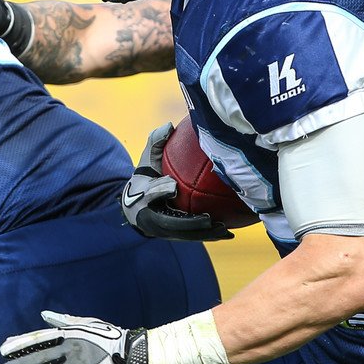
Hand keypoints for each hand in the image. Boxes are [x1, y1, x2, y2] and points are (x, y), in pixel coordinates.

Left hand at [0, 311, 149, 363]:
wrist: (135, 354)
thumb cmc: (112, 337)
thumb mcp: (89, 323)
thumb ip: (65, 320)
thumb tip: (44, 314)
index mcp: (71, 333)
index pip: (39, 338)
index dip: (20, 343)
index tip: (2, 349)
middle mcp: (72, 348)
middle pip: (38, 358)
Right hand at [120, 124, 232, 240]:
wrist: (135, 204)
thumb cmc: (146, 176)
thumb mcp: (147, 158)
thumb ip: (156, 142)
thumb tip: (169, 126)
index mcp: (142, 197)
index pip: (150, 194)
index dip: (160, 191)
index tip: (172, 186)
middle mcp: (152, 218)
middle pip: (170, 223)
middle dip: (188, 222)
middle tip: (206, 218)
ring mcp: (164, 230)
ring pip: (185, 234)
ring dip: (204, 234)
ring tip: (223, 229)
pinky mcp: (175, 236)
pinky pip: (194, 236)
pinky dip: (210, 236)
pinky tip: (229, 234)